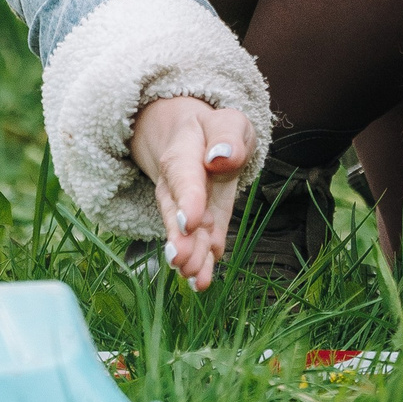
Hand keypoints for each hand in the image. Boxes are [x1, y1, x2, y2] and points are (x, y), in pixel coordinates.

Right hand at [127, 95, 254, 289]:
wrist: (201, 141)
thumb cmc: (216, 131)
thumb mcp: (227, 121)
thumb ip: (227, 135)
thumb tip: (224, 157)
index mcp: (182, 155)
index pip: (182, 177)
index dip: (186, 199)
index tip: (190, 221)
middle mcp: (178, 187)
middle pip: (175, 213)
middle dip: (179, 238)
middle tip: (180, 260)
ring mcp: (189, 209)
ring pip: (187, 234)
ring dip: (191, 256)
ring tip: (194, 276)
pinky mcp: (203, 225)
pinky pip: (202, 243)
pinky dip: (204, 261)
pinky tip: (203, 280)